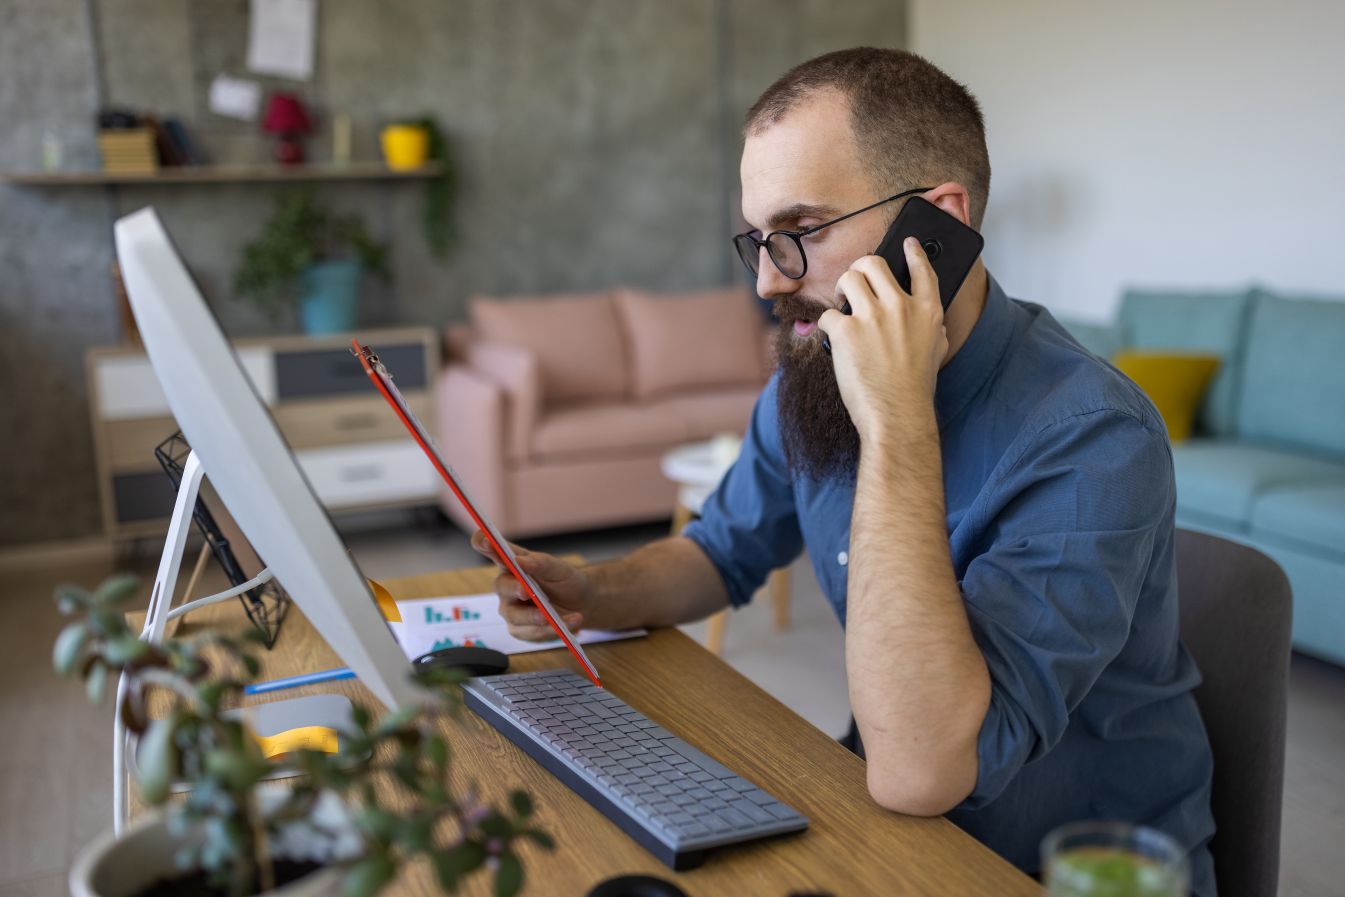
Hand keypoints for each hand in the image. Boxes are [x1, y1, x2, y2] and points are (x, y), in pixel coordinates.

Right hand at [470, 530, 594, 640]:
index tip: (488, 542)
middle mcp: (507, 585)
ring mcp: (511, 609)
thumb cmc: (565, 581)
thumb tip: (520, 561)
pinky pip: (530, 632)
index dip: (483, 543)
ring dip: (534, 617)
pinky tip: (572, 623)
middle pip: (500, 586)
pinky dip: (551, 629)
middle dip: (514, 589)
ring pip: (514, 615)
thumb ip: (540, 563)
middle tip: (526, 591)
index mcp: (512, 564)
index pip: (490, 550)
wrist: (582, 604)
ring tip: (552, 617)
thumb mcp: (559, 569)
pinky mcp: (520, 629)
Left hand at [816, 238, 947, 443]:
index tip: (907, 243)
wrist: (897, 413)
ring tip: (842, 305)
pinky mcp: (846, 330)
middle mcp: (901, 306)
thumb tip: (929, 322)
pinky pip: (829, 315)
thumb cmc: (915, 388)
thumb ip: (932, 328)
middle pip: (873, 263)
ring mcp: (872, 316)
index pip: (922, 269)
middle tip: (854, 284)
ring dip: (842, 289)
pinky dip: (828, 326)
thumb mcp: (936, 351)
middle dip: (860, 269)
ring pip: (849, 278)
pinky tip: (833, 339)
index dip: (913, 252)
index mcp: (927, 311)